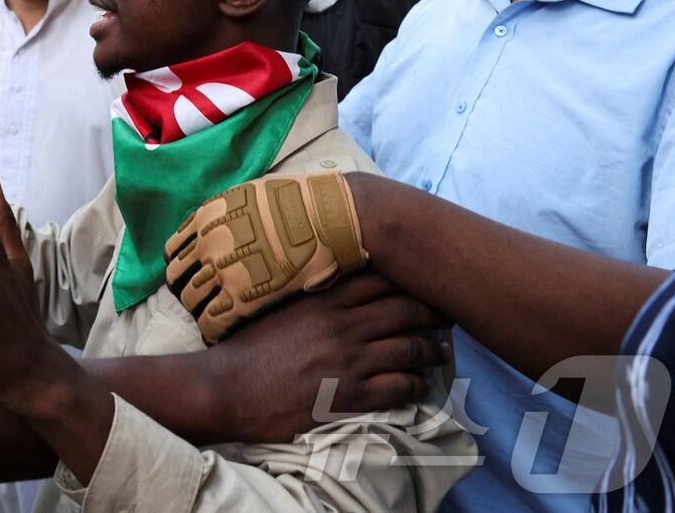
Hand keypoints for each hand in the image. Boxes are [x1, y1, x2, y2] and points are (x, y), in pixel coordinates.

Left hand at [165, 173, 367, 343]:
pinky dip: (214, 331)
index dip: (182, 267)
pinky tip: (224, 334)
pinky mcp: (243, 298)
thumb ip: (227, 214)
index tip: (194, 275)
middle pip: (176, 280)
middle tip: (203, 301)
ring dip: (201, 312)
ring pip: (191, 303)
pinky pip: (212, 323)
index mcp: (207, 219)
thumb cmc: (301, 204)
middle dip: (187, 291)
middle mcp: (207, 245)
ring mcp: (223, 272)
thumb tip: (220, 225)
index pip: (173, 253)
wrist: (331, 217)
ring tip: (215, 319)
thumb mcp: (251, 195)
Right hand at [211, 272, 450, 442]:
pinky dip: (418, 384)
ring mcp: (349, 361)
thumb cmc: (246, 350)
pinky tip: (422, 384)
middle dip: (431, 310)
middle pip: (403, 309)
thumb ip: (307, 297)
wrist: (228, 389)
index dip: (406, 279)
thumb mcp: (276, 309)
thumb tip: (325, 285)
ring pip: (410, 348)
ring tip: (440, 350)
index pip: (378, 279)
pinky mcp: (351, 395)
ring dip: (432, 349)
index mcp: (322, 300)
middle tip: (446, 312)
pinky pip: (400, 387)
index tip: (420, 280)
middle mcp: (342, 326)